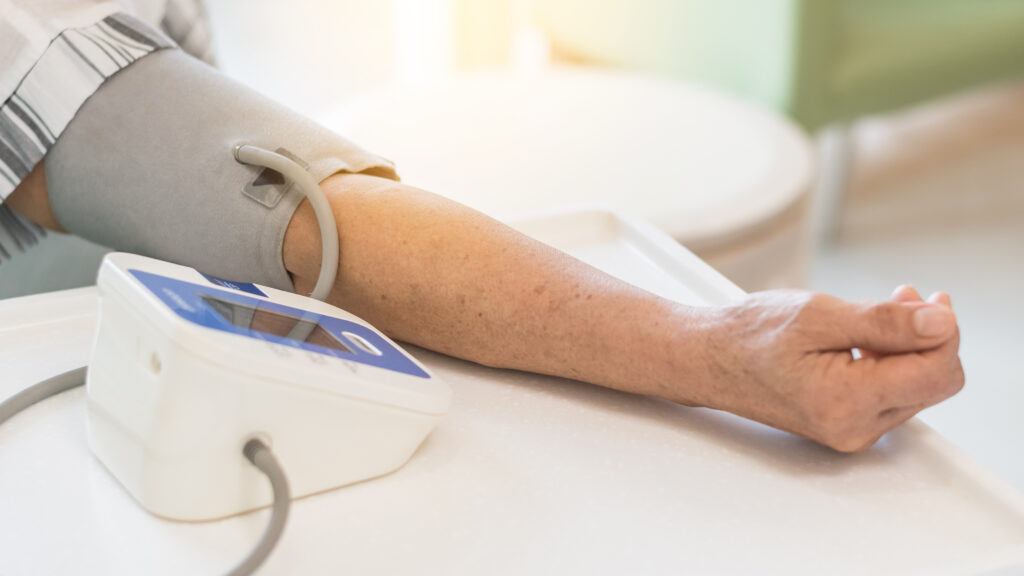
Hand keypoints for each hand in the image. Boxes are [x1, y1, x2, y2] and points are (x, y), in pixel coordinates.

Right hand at [700, 286, 962, 451]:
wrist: (709, 360)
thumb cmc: (750, 336)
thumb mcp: (819, 315)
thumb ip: (885, 323)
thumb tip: (941, 323)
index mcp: (848, 402)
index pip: (937, 373)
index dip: (943, 331)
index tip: (927, 298)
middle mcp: (854, 428)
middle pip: (931, 383)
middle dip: (928, 337)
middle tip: (905, 295)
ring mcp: (851, 432)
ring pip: (915, 388)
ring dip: (909, 347)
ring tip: (882, 311)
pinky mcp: (846, 426)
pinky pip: (892, 395)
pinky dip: (890, 362)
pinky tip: (870, 337)